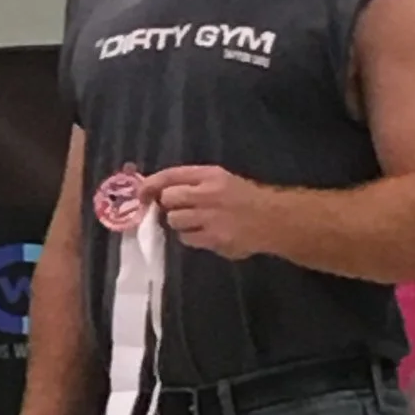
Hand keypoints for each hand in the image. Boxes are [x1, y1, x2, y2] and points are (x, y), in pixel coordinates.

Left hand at [144, 164, 277, 260]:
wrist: (273, 220)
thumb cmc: (242, 197)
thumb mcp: (220, 179)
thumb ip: (190, 182)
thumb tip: (154, 189)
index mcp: (211, 175)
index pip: (171, 175)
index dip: (151, 184)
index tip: (141, 194)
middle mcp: (210, 194)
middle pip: (169, 199)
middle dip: (168, 205)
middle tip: (179, 208)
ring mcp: (212, 218)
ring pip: (174, 221)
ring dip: (180, 222)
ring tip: (196, 221)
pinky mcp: (215, 240)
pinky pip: (187, 239)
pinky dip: (192, 237)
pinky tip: (206, 233)